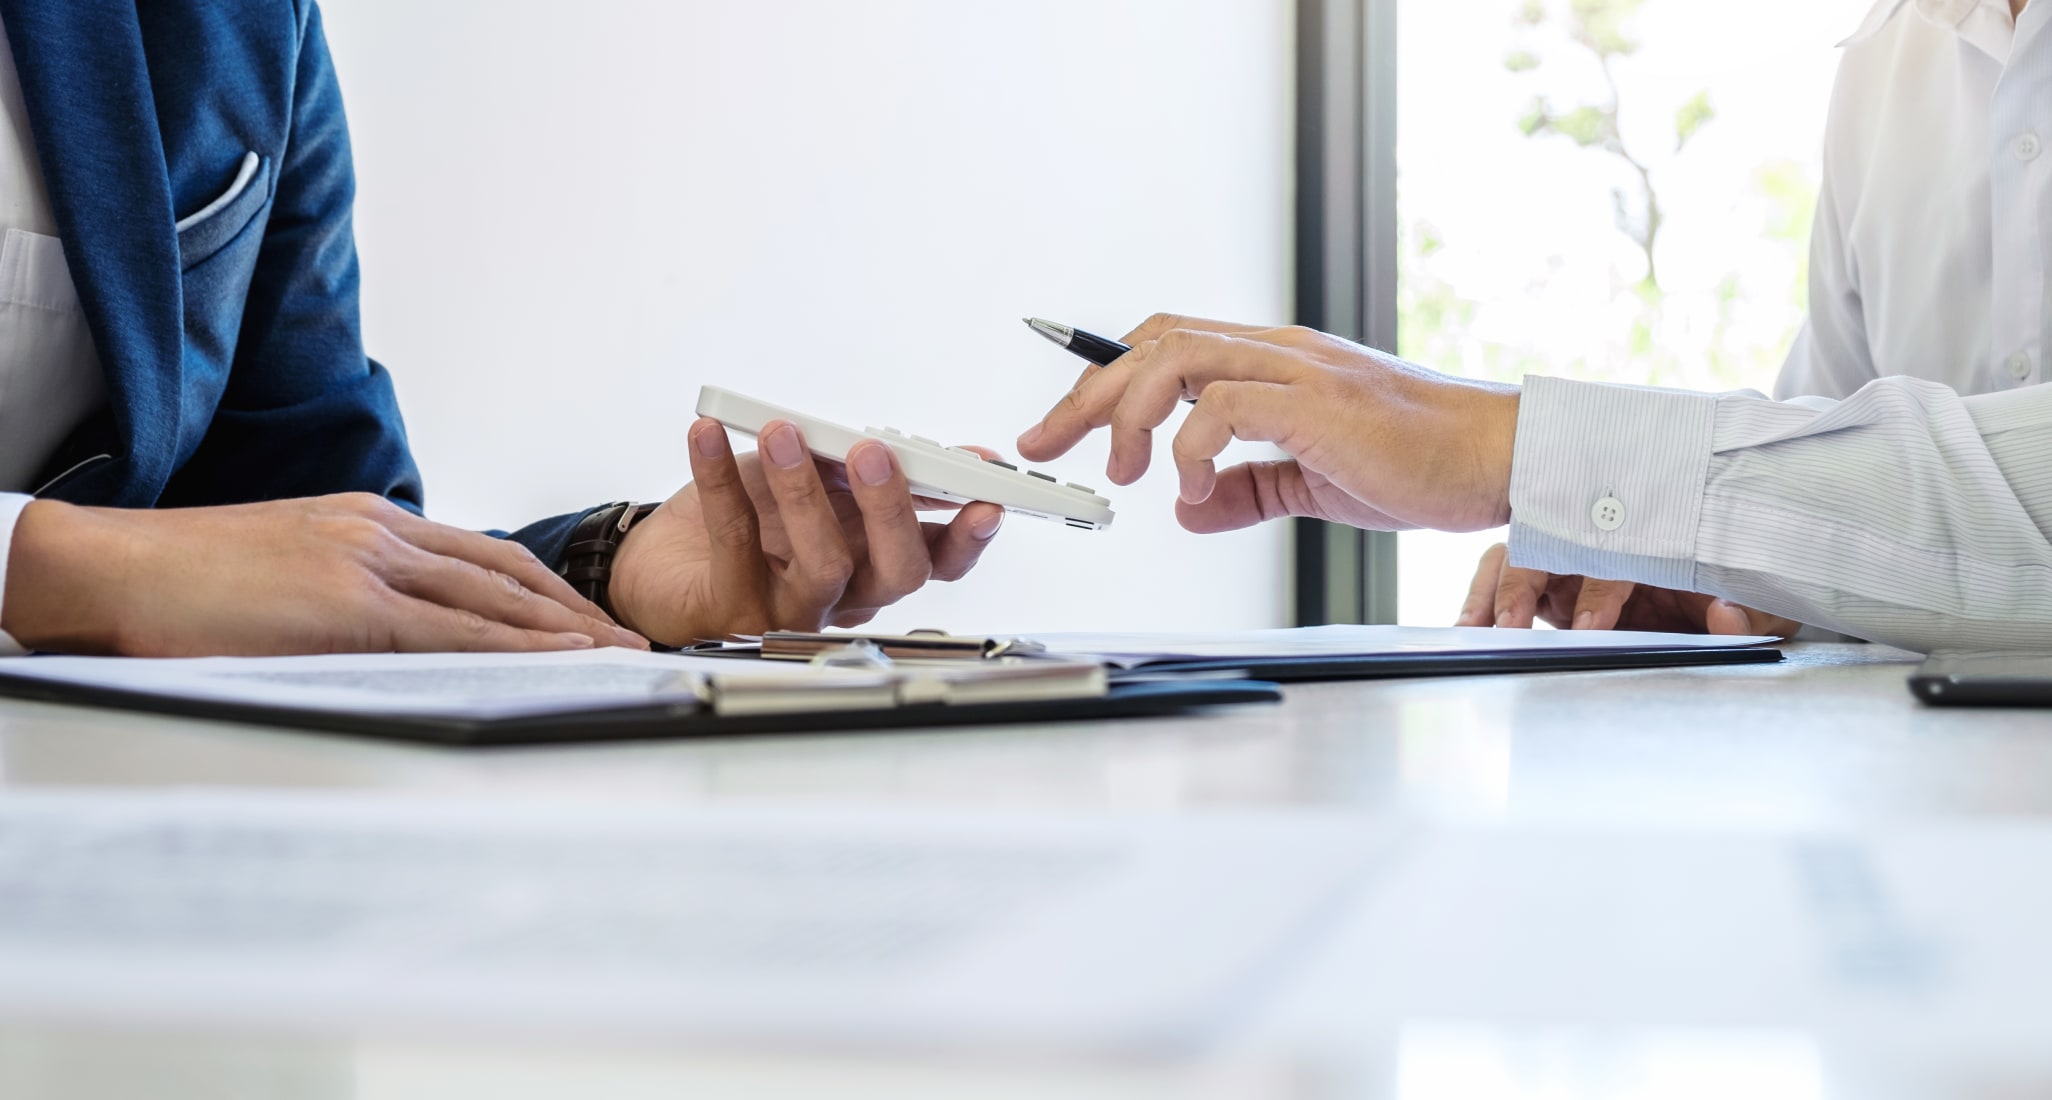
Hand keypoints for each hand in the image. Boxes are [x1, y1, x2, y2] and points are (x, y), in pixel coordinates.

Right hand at [2, 493, 645, 655]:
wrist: (112, 567)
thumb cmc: (186, 583)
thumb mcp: (287, 576)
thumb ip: (347, 595)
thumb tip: (393, 639)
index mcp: (368, 521)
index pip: (481, 555)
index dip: (543, 590)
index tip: (585, 618)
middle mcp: (380, 530)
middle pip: (506, 571)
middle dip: (575, 610)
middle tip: (628, 640)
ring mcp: (368, 561)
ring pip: (494, 596)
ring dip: (566, 630)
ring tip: (618, 657)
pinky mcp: (350, 603)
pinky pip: (454, 627)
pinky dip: (517, 643)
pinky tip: (560, 658)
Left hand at [606, 417, 1005, 646]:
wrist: (660, 567)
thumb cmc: (747, 521)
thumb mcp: (810, 483)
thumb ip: (850, 468)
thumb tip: (896, 443)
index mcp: (875, 563)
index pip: (939, 559)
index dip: (968, 532)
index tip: (986, 492)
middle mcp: (845, 596)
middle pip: (898, 572)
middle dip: (893, 509)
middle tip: (875, 454)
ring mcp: (792, 609)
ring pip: (824, 564)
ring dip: (806, 492)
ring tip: (783, 434)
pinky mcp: (733, 610)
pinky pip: (733, 540)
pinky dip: (720, 480)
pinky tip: (707, 435)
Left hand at [1017, 313, 1519, 533]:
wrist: (1497, 459)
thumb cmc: (1420, 464)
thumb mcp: (1314, 482)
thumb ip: (1249, 490)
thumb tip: (1188, 509)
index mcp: (1272, 362)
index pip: (1165, 343)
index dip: (1103, 377)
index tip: (1059, 424)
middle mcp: (1277, 351)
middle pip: (1152, 342)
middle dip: (1086, 395)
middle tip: (1046, 445)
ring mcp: (1299, 370)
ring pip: (1177, 358)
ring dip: (1129, 415)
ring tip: (1121, 473)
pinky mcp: (1320, 404)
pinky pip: (1227, 407)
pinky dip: (1193, 448)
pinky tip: (1196, 489)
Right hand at [1455, 542, 1800, 635]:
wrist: (1737, 605)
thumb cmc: (1743, 593)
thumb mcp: (1764, 605)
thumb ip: (1751, 614)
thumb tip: (1726, 615)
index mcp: (1651, 541)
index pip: (1613, 555)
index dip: (1599, 589)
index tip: (1590, 626)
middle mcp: (1603, 547)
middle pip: (1548, 545)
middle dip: (1522, 584)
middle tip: (1510, 625)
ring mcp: (1572, 568)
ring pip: (1515, 560)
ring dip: (1492, 592)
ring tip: (1475, 629)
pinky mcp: (1551, 594)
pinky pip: (1503, 588)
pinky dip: (1480, 603)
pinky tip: (1468, 628)